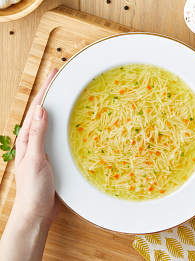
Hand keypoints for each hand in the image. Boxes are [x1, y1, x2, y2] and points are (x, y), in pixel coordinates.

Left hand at [13, 69, 60, 226]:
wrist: (36, 213)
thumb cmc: (33, 189)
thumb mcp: (34, 160)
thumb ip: (38, 136)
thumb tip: (42, 110)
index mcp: (27, 137)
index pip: (37, 107)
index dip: (46, 88)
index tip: (54, 72)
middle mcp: (34, 139)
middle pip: (45, 109)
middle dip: (53, 91)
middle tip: (64, 75)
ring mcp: (44, 146)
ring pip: (53, 120)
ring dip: (61, 104)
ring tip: (71, 91)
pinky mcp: (53, 154)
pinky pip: (61, 132)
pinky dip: (67, 121)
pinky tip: (75, 119)